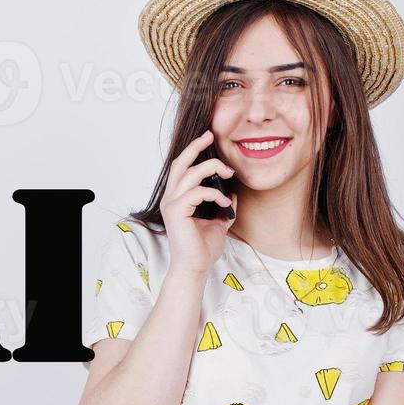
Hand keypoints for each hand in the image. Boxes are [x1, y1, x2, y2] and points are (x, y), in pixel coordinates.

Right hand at [160, 129, 236, 278]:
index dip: (193, 151)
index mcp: (177, 198)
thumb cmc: (202, 249)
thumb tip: (232, 192)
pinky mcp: (176, 212)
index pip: (182, 167)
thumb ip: (222, 206)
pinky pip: (197, 192)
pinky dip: (214, 193)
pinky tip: (224, 202)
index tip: (209, 140)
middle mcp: (170, 198)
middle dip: (195, 147)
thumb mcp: (218, 223)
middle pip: (180, 163)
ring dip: (211, 168)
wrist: (195, 268)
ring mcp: (171, 204)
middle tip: (210, 136)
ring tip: (228, 172)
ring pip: (190, 173)